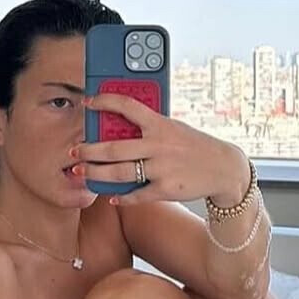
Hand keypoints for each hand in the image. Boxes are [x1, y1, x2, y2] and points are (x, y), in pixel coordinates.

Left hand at [75, 93, 249, 206]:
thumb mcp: (175, 128)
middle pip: (114, 147)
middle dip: (89, 150)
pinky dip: (121, 197)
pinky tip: (111, 196)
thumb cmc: (194, 145)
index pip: (127, 106)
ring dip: (96, 174)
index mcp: (161, 124)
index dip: (104, 101)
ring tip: (82, 173)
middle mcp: (159, 145)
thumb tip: (120, 127)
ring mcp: (161, 168)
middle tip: (75, 152)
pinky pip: (135, 195)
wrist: (223, 168)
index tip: (88, 102)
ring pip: (119, 172)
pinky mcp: (165, 189)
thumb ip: (150, 127)